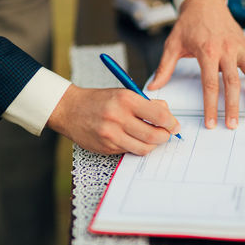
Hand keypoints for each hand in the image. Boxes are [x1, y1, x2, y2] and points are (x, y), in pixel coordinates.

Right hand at [47, 85, 180, 154]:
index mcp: (126, 100)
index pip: (159, 115)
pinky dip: (138, 147)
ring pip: (144, 148)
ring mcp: (111, 135)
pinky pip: (130, 151)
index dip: (171, 123)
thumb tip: (168, 115)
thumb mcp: (124, 93)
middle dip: (165, 136)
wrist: (69, 109)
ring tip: (153, 137)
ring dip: (153, 144)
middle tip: (167, 133)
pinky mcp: (106, 147)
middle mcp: (118, 118)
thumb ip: (147, 103)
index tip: (174, 125)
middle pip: (154, 135)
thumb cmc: (99, 100)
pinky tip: (135, 139)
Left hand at [148, 0, 244, 128]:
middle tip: (232, 124)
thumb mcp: (173, 44)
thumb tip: (153, 87)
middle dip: (232, 106)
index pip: (210, 85)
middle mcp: (226, 50)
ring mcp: (239, 47)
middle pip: (231, 82)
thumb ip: (164, 67)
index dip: (211, 106)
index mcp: (207, 52)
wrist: (203, 2)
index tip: (211, 122)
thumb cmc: (188, 24)